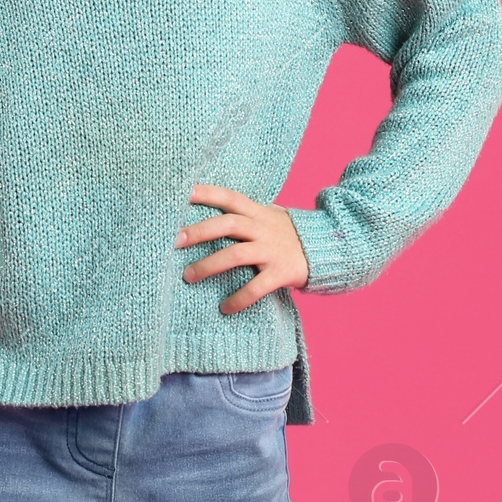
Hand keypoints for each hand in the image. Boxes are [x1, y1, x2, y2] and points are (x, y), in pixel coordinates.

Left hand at [176, 183, 308, 313]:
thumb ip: (245, 213)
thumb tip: (210, 209)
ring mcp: (271, 250)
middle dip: (199, 231)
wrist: (327, 249)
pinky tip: (224, 308)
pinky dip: (239, 298)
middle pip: (227, 224)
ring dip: (209, 265)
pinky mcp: (281, 273)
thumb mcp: (269, 217)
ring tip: (188, 276)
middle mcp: (262, 228)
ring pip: (236, 255)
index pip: (229, 197)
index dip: (207, 193)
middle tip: (174, 241)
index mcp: (257, 213)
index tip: (183, 192)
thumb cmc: (288, 234)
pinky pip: (256, 287)